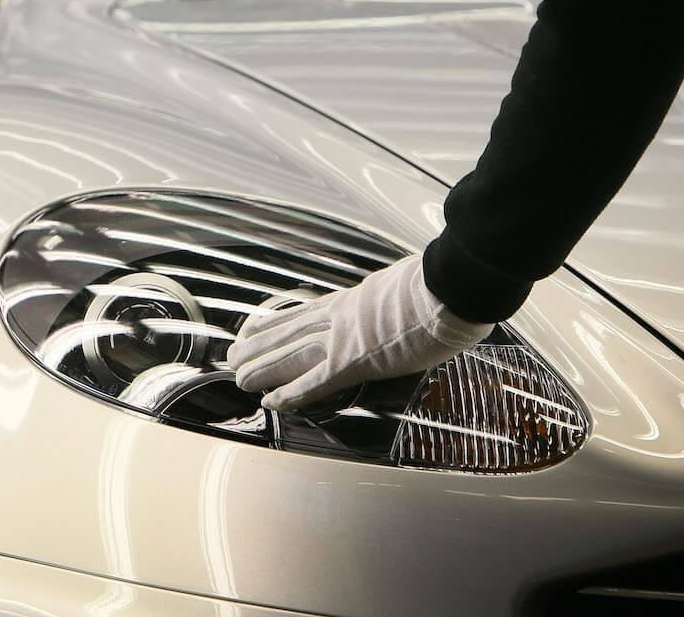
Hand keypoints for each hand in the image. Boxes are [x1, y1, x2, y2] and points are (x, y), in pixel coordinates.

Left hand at [227, 255, 493, 410]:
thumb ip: (395, 296)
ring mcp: (345, 338)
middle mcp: (341, 316)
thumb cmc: (443, 284)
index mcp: (355, 298)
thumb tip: (405, 297)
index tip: (259, 326)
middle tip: (234, 355)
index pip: (306, 313)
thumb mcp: (409, 282)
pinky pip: (315, 382)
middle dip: (260, 346)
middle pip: (290, 332)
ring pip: (291, 354)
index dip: (279, 322)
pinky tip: (271, 401)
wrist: (449, 286)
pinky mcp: (356, 361)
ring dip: (263, 367)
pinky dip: (291, 393)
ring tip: (239, 377)